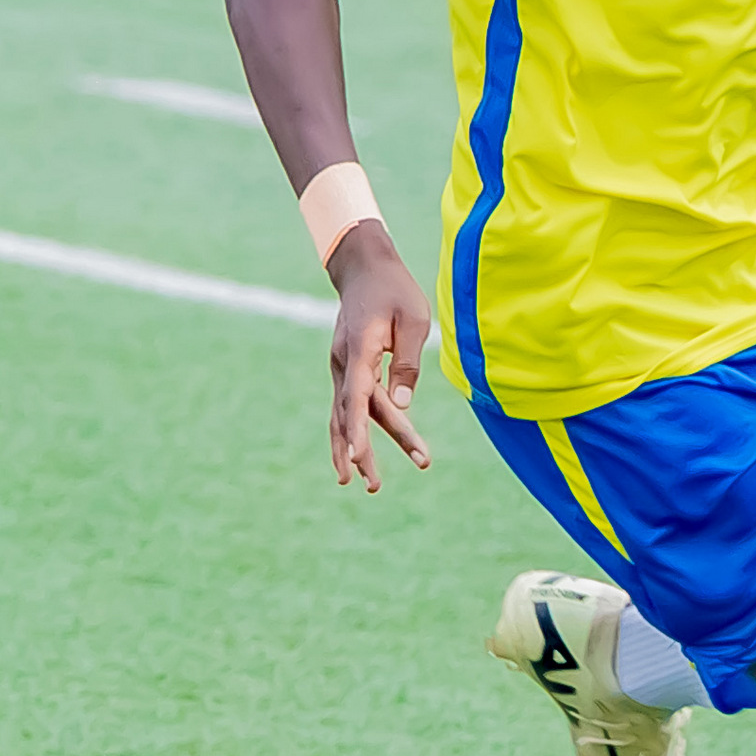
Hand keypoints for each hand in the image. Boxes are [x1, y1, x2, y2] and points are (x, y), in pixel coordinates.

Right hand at [324, 222, 431, 490]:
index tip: (358, 456)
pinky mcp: (347, 370)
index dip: (356, 429)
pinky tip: (355, 456)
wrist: (364, 269)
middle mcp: (344, 364)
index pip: (356, 397)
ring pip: (345, 415)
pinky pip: (347, 407)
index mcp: (360, 350)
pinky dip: (350, 432)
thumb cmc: (395, 291)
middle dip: (364, 451)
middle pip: (353, 413)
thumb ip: (408, 361)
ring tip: (367, 485)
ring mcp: (341, 368)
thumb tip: (402, 404)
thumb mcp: (413, 319)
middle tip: (374, 487)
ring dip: (352, 449)